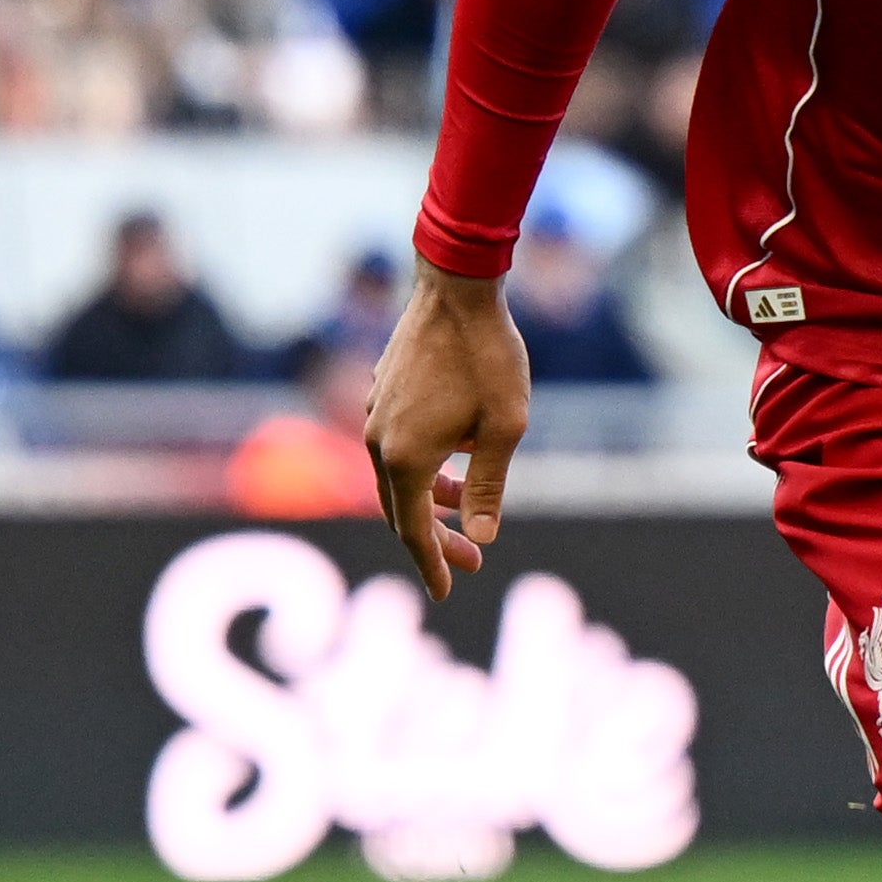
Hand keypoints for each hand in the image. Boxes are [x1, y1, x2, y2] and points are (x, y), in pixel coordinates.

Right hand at [364, 263, 529, 598]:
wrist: (456, 290)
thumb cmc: (489, 358)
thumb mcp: (505, 428)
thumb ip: (490, 485)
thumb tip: (484, 536)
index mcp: (405, 457)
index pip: (413, 530)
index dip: (432, 563)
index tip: (448, 592)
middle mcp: (378, 441)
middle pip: (400, 510)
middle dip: (434, 540)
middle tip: (472, 561)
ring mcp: (375, 416)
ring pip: (397, 478)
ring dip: (430, 502)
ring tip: (468, 511)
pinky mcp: (382, 395)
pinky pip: (396, 449)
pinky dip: (423, 469)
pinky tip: (454, 462)